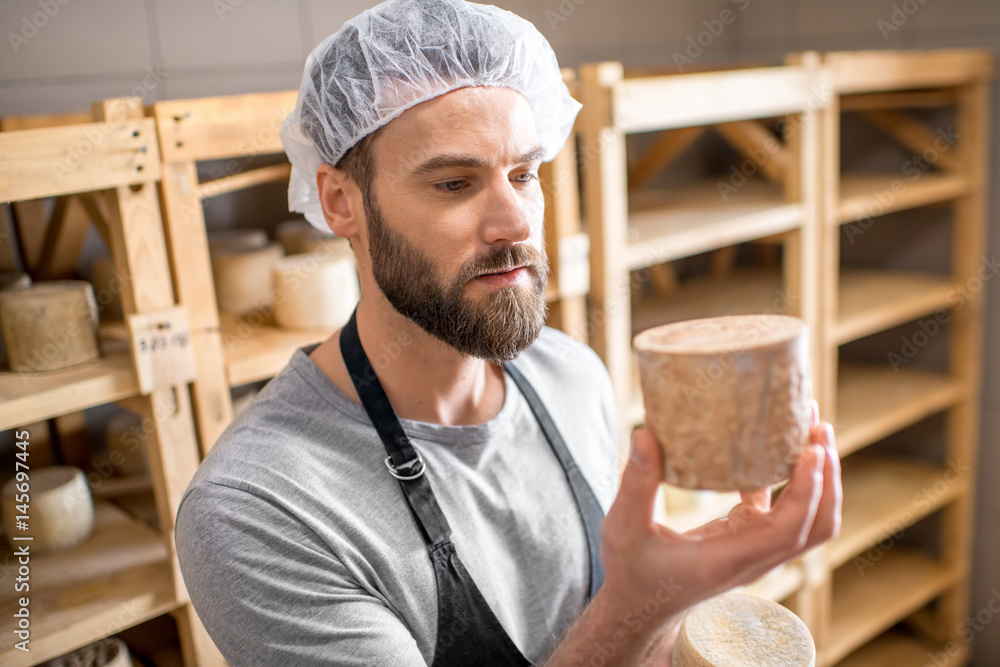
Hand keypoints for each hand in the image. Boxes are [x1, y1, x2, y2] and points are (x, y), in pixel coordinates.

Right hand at [598, 400, 841, 637]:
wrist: (636, 605)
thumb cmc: (630, 570)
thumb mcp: (624, 527)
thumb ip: (636, 483)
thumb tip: (645, 434)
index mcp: (729, 559)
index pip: (789, 530)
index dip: (809, 490)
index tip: (812, 449)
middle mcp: (752, 557)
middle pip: (815, 526)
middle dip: (827, 478)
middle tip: (819, 427)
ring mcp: (753, 548)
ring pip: (806, 519)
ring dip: (818, 478)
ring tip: (812, 429)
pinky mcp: (744, 537)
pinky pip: (780, 509)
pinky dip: (789, 480)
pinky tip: (774, 446)